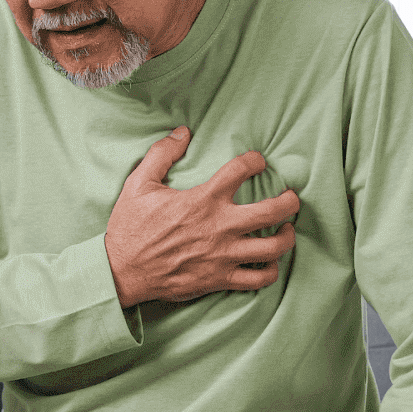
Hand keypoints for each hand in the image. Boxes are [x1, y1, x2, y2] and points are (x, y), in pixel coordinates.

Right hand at [104, 126, 299, 307]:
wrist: (122, 271)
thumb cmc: (130, 228)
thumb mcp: (138, 184)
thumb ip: (161, 154)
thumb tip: (182, 132)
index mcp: (202, 200)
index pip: (241, 170)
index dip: (255, 161)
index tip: (257, 161)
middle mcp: (219, 227)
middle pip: (273, 211)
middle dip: (290, 201)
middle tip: (291, 197)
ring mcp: (223, 255)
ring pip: (274, 247)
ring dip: (287, 236)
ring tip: (287, 229)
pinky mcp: (220, 279)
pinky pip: (259, 279)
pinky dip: (270, 270)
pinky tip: (268, 261)